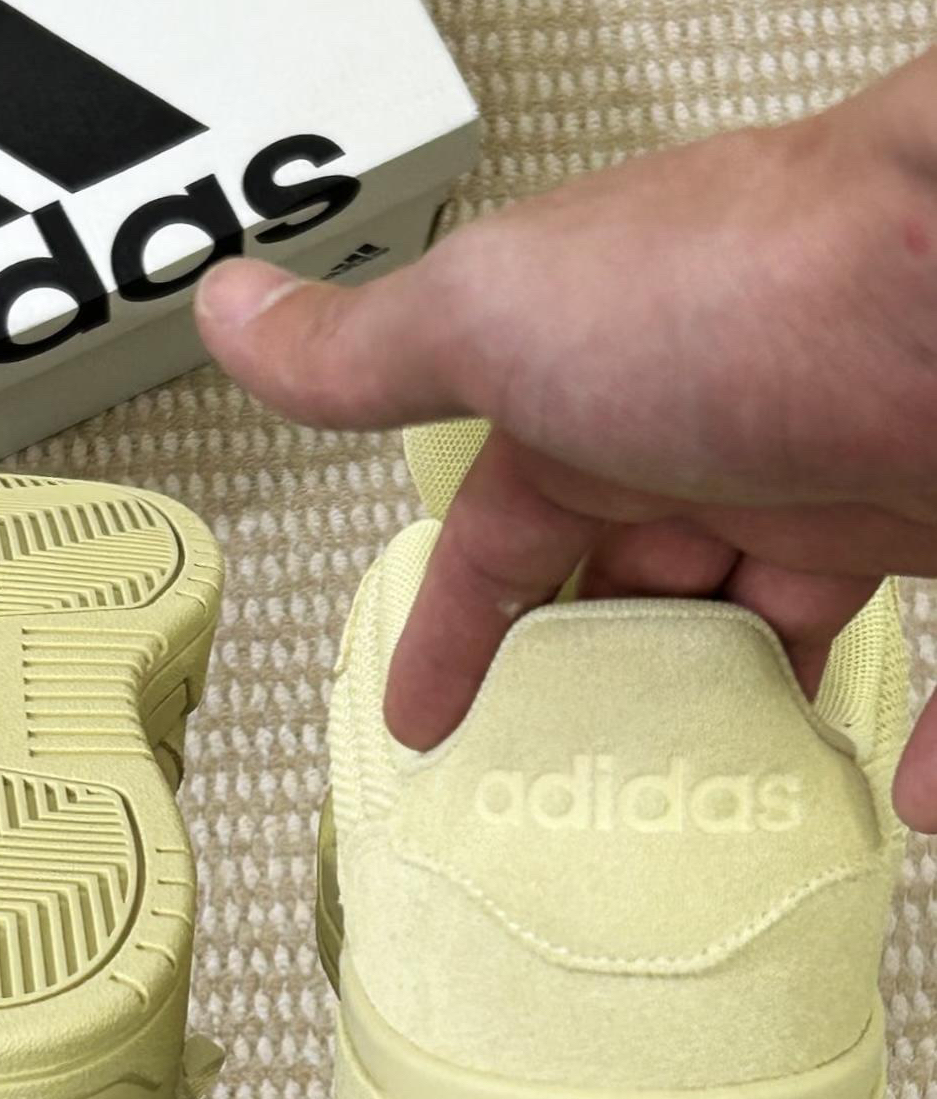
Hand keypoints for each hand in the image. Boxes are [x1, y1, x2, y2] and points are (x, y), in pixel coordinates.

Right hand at [195, 49, 936, 829]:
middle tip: (564, 789)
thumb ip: (370, 351)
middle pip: (633, 593)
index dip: (455, 631)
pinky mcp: (933, 535)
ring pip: (773, 630)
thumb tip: (232, 316)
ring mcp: (833, 493)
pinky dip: (925, 744)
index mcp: (593, 408)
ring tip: (707, 807)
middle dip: (598, 682)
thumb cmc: (736, 290)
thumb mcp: (498, 318)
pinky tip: (901, 799)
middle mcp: (712, 446)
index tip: (426, 715)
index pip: (502, 539)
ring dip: (740, 712)